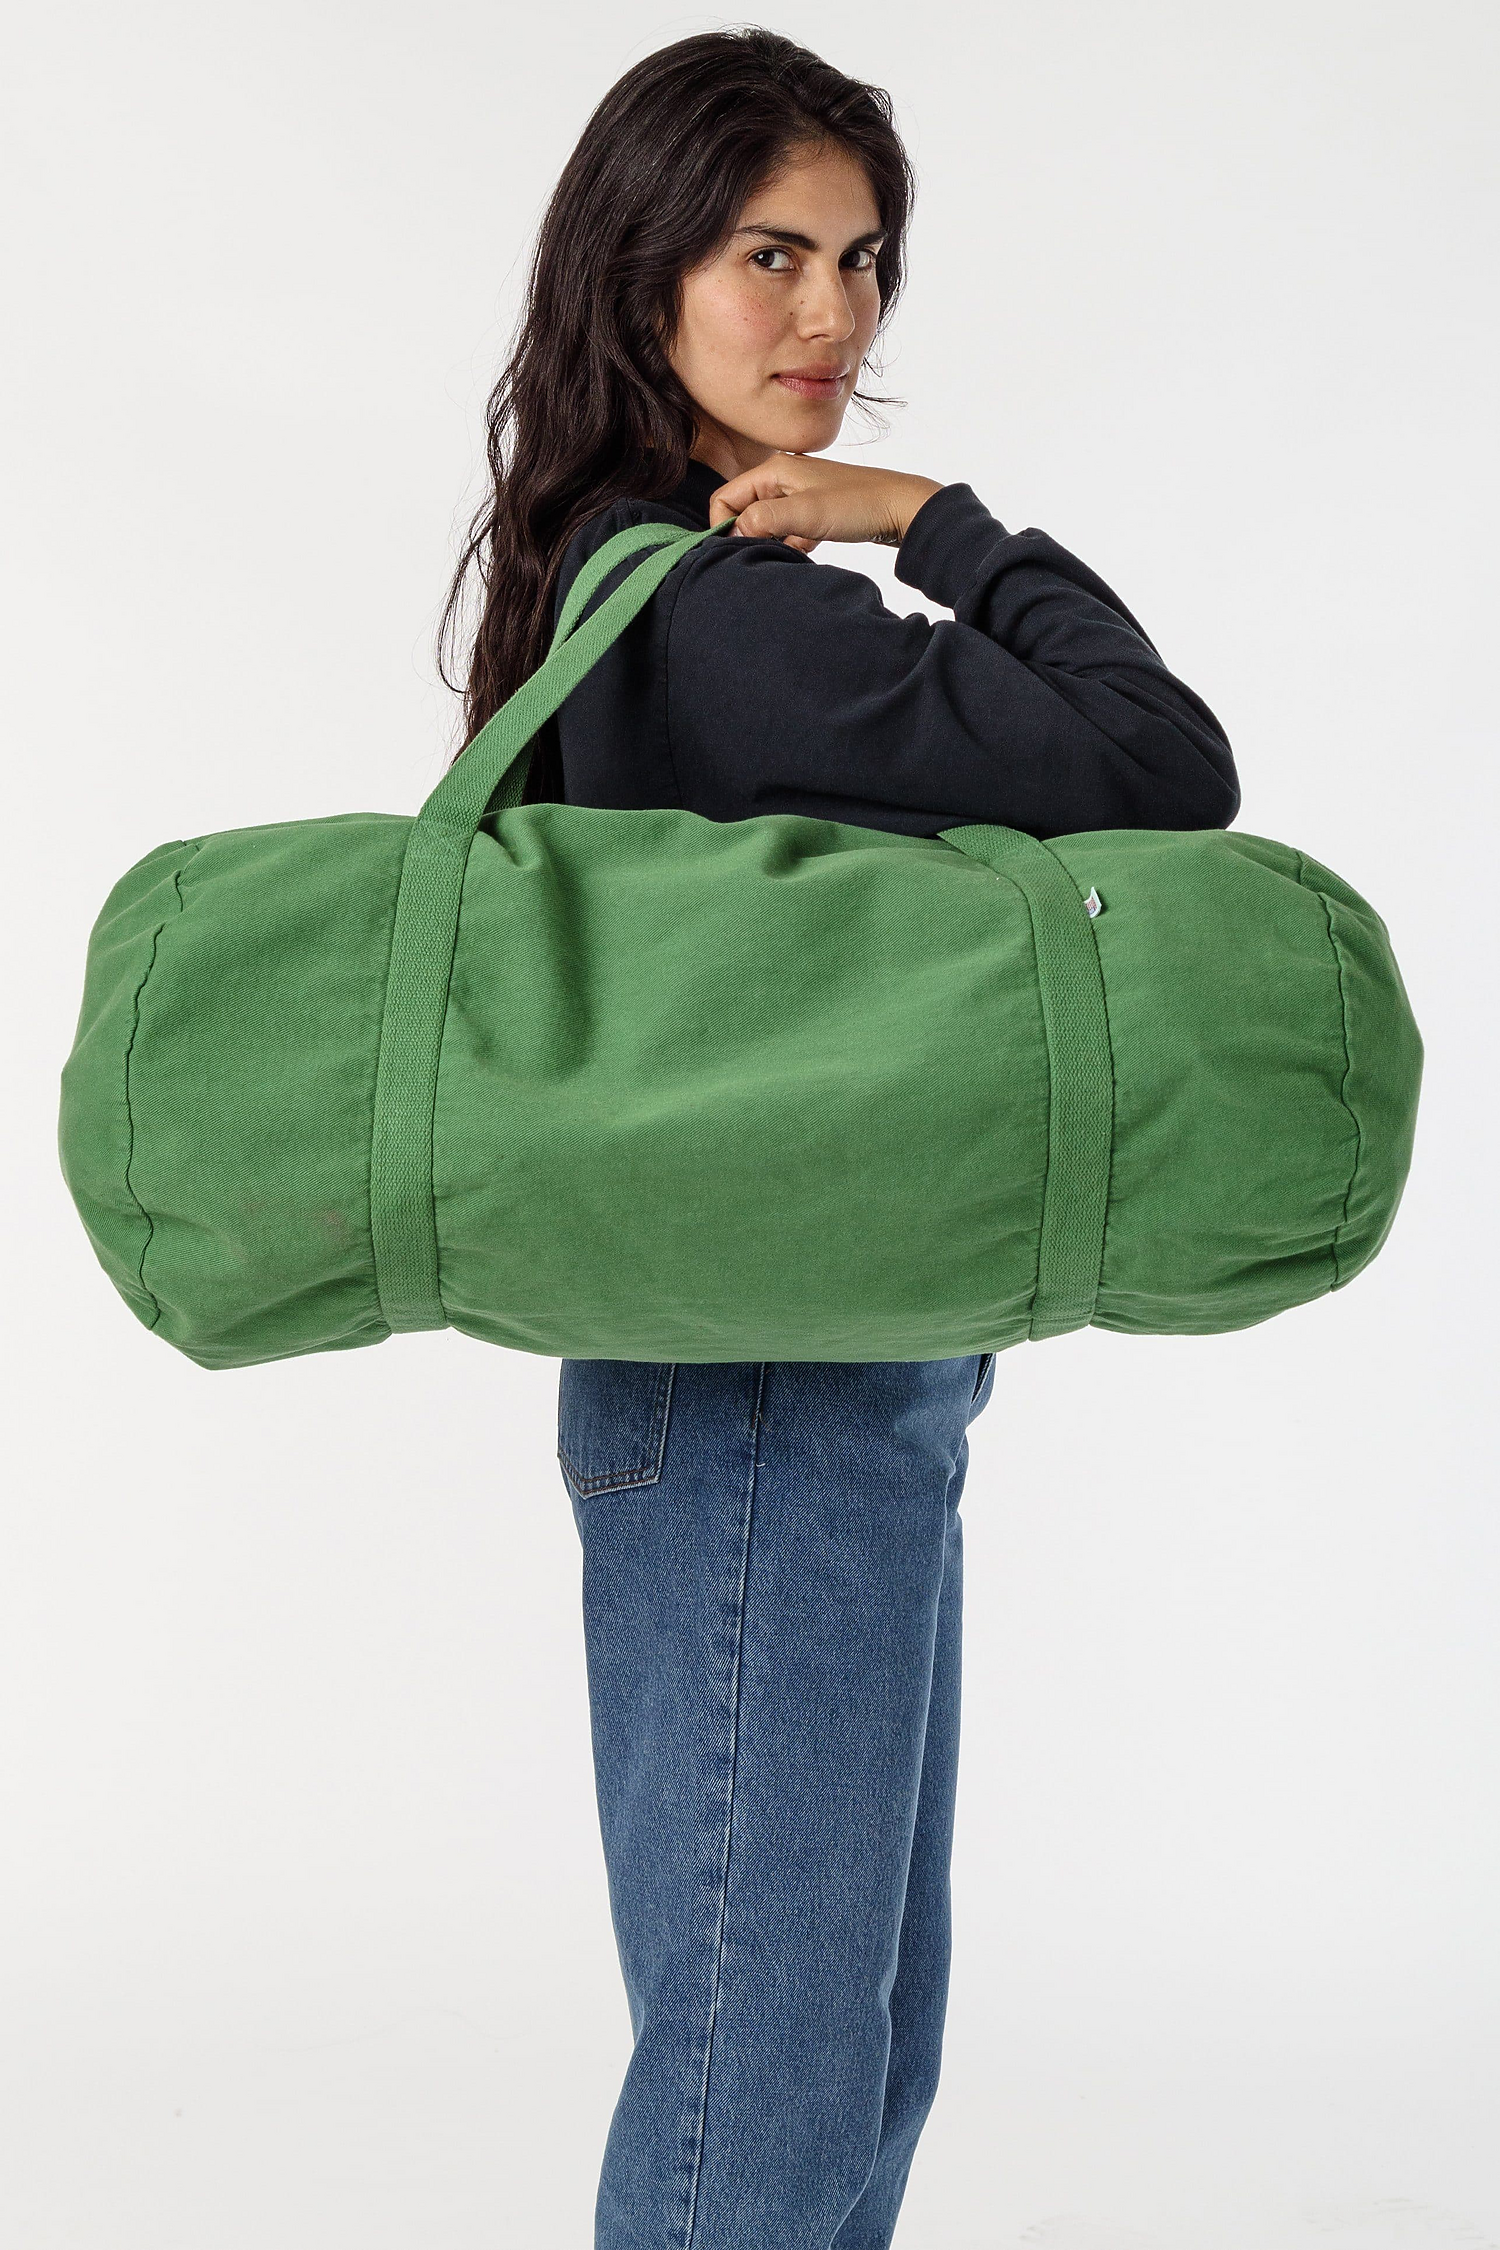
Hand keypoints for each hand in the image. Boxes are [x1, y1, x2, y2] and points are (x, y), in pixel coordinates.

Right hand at [707, 453, 944, 554]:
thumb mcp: (805, 514)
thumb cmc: (858, 505)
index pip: (725, 497)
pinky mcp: (815, 511)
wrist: (904, 508)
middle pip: (744, 511)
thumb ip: (763, 520)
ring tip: (792, 551)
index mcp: (774, 470)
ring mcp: (799, 494)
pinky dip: (792, 544)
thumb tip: (732, 532)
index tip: (739, 550)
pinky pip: (788, 531)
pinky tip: (809, 550)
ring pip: (767, 524)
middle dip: (748, 536)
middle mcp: (783, 477)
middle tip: (767, 554)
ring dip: (772, 542)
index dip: (724, 526)